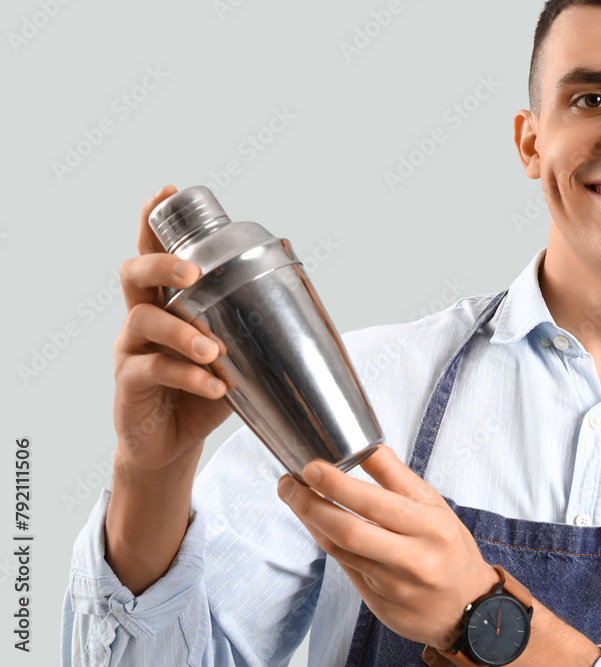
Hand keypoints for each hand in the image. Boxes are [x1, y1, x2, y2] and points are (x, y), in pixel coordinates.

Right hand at [112, 184, 233, 472]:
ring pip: (143, 321)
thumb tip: (302, 290)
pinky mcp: (129, 384)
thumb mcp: (236, 354)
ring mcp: (130, 350)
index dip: (153, 222)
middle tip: (193, 275)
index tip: (166, 192)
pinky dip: (189, 376)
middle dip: (163, 266)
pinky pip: (153, 370)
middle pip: (134, 274)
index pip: (153, 253)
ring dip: (184, 333)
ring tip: (215, 351)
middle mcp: (142, 318)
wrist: (173, 443)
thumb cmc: (204, 390)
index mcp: (166, 302)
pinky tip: (215, 386)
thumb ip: (253, 326)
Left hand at [277, 444, 496, 648]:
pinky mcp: (378, 603)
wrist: (468, 607)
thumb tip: (366, 449)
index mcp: (429, 527)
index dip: (337, 485)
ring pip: (341, 550)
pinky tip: (315, 524)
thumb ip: (398, 478)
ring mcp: (393, 585)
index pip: (375, 503)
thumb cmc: (450, 548)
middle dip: (311, 504)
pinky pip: (344, 569)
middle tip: (289, 483)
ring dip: (311, 521)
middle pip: (349, 530)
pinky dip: (326, 543)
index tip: (312, 468)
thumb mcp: (435, 505)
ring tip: (294, 497)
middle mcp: (412, 558)